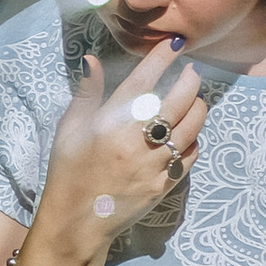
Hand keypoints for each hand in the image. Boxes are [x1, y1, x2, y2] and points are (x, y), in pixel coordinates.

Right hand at [37, 44, 207, 263]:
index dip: (161, 58)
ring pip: (192, 127)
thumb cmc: (68, 171)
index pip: (144, 81)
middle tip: (192, 71)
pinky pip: (189, 154)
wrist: (77, 221)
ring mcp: (155, 164)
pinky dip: (193, 139)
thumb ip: (86, 94)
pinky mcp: (165, 183)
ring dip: (197, 108)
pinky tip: (186, 133)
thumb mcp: (68, 129)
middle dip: (191, 81)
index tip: (173, 45)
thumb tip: (92, 60)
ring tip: (194, 99)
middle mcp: (137, 140)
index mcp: (111, 123)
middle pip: (178, 101)